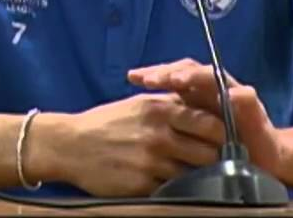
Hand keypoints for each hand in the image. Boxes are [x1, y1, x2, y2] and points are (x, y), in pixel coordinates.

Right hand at [36, 92, 227, 196]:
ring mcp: (151, 162)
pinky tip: (167, 182)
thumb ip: (172, 105)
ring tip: (188, 171)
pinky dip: (174, 187)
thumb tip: (205, 108)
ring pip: (193, 174)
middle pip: (209, 153)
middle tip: (209, 159)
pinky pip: (173, 190)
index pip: (210, 124)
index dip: (221, 133)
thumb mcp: (140, 103)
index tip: (220, 138)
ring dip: (194, 175)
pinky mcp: (142, 185)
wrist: (71, 145)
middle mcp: (159, 135)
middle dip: (213, 157)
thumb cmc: (107, 122)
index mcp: (160, 110)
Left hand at [127, 59, 284, 175]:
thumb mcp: (190, 135)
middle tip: (150, 79)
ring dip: (196, 77)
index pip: (172, 75)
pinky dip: (241, 96)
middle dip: (169, 73)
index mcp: (195, 93)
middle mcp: (213, 88)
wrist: (262, 156)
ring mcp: (234, 96)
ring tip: (179, 79)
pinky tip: (233, 96)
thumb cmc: (220, 147)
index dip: (153, 74)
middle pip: (188, 71)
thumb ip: (170, 123)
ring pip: (214, 78)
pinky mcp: (254, 110)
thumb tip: (134, 118)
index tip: (132, 77)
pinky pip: (248, 98)